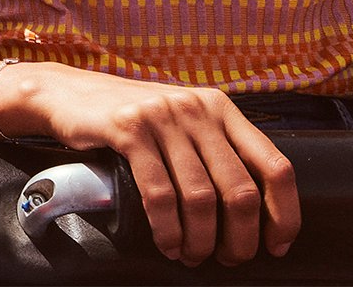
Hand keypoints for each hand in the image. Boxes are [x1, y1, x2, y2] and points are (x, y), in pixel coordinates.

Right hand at [20, 66, 298, 265]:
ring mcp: (163, 117)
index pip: (275, 166)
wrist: (68, 94)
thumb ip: (215, 151)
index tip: (277, 245)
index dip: (284, 214)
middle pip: (240, 190)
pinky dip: (168, 230)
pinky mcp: (129, 129)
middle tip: (228, 259)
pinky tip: (168, 244)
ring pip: (201, 198)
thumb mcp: (182, 122)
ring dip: (200, 241)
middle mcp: (198, 108)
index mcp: (221, 108)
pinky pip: (160, 194)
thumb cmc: (133, 120)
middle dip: (239, 239)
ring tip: (192, 256)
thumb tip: (253, 213)